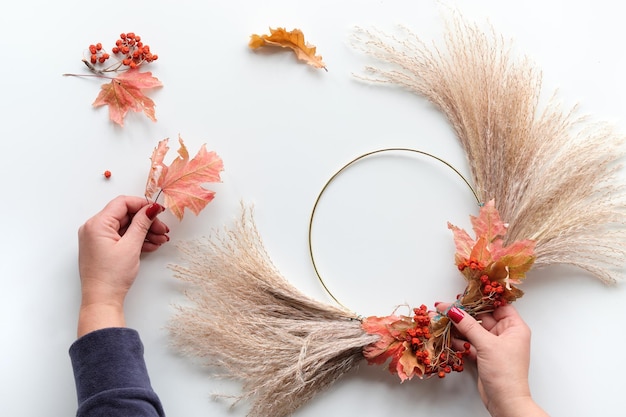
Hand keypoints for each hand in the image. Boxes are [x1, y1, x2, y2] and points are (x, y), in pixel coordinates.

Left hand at [77, 196, 168, 336]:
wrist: (102, 300)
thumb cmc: (112, 276)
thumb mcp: (131, 246)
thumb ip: (142, 223)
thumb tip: (151, 208)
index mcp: (97, 224)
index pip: (122, 203)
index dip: (142, 204)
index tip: (158, 211)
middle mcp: (94, 228)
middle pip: (125, 215)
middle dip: (146, 221)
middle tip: (162, 229)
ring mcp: (97, 238)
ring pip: (125, 227)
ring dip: (144, 231)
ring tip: (161, 239)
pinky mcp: (102, 247)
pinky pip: (121, 237)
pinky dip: (136, 239)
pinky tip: (151, 245)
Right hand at [438, 303, 548, 416]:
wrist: (505, 401)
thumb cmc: (506, 373)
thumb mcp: (487, 344)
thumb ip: (468, 325)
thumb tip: (453, 310)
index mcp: (515, 327)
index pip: (498, 305)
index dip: (482, 299)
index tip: (465, 293)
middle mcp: (506, 334)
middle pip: (482, 317)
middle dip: (465, 313)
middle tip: (447, 307)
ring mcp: (494, 346)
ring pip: (474, 330)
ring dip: (459, 327)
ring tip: (443, 320)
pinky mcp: (485, 356)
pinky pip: (470, 343)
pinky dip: (460, 340)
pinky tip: (448, 336)